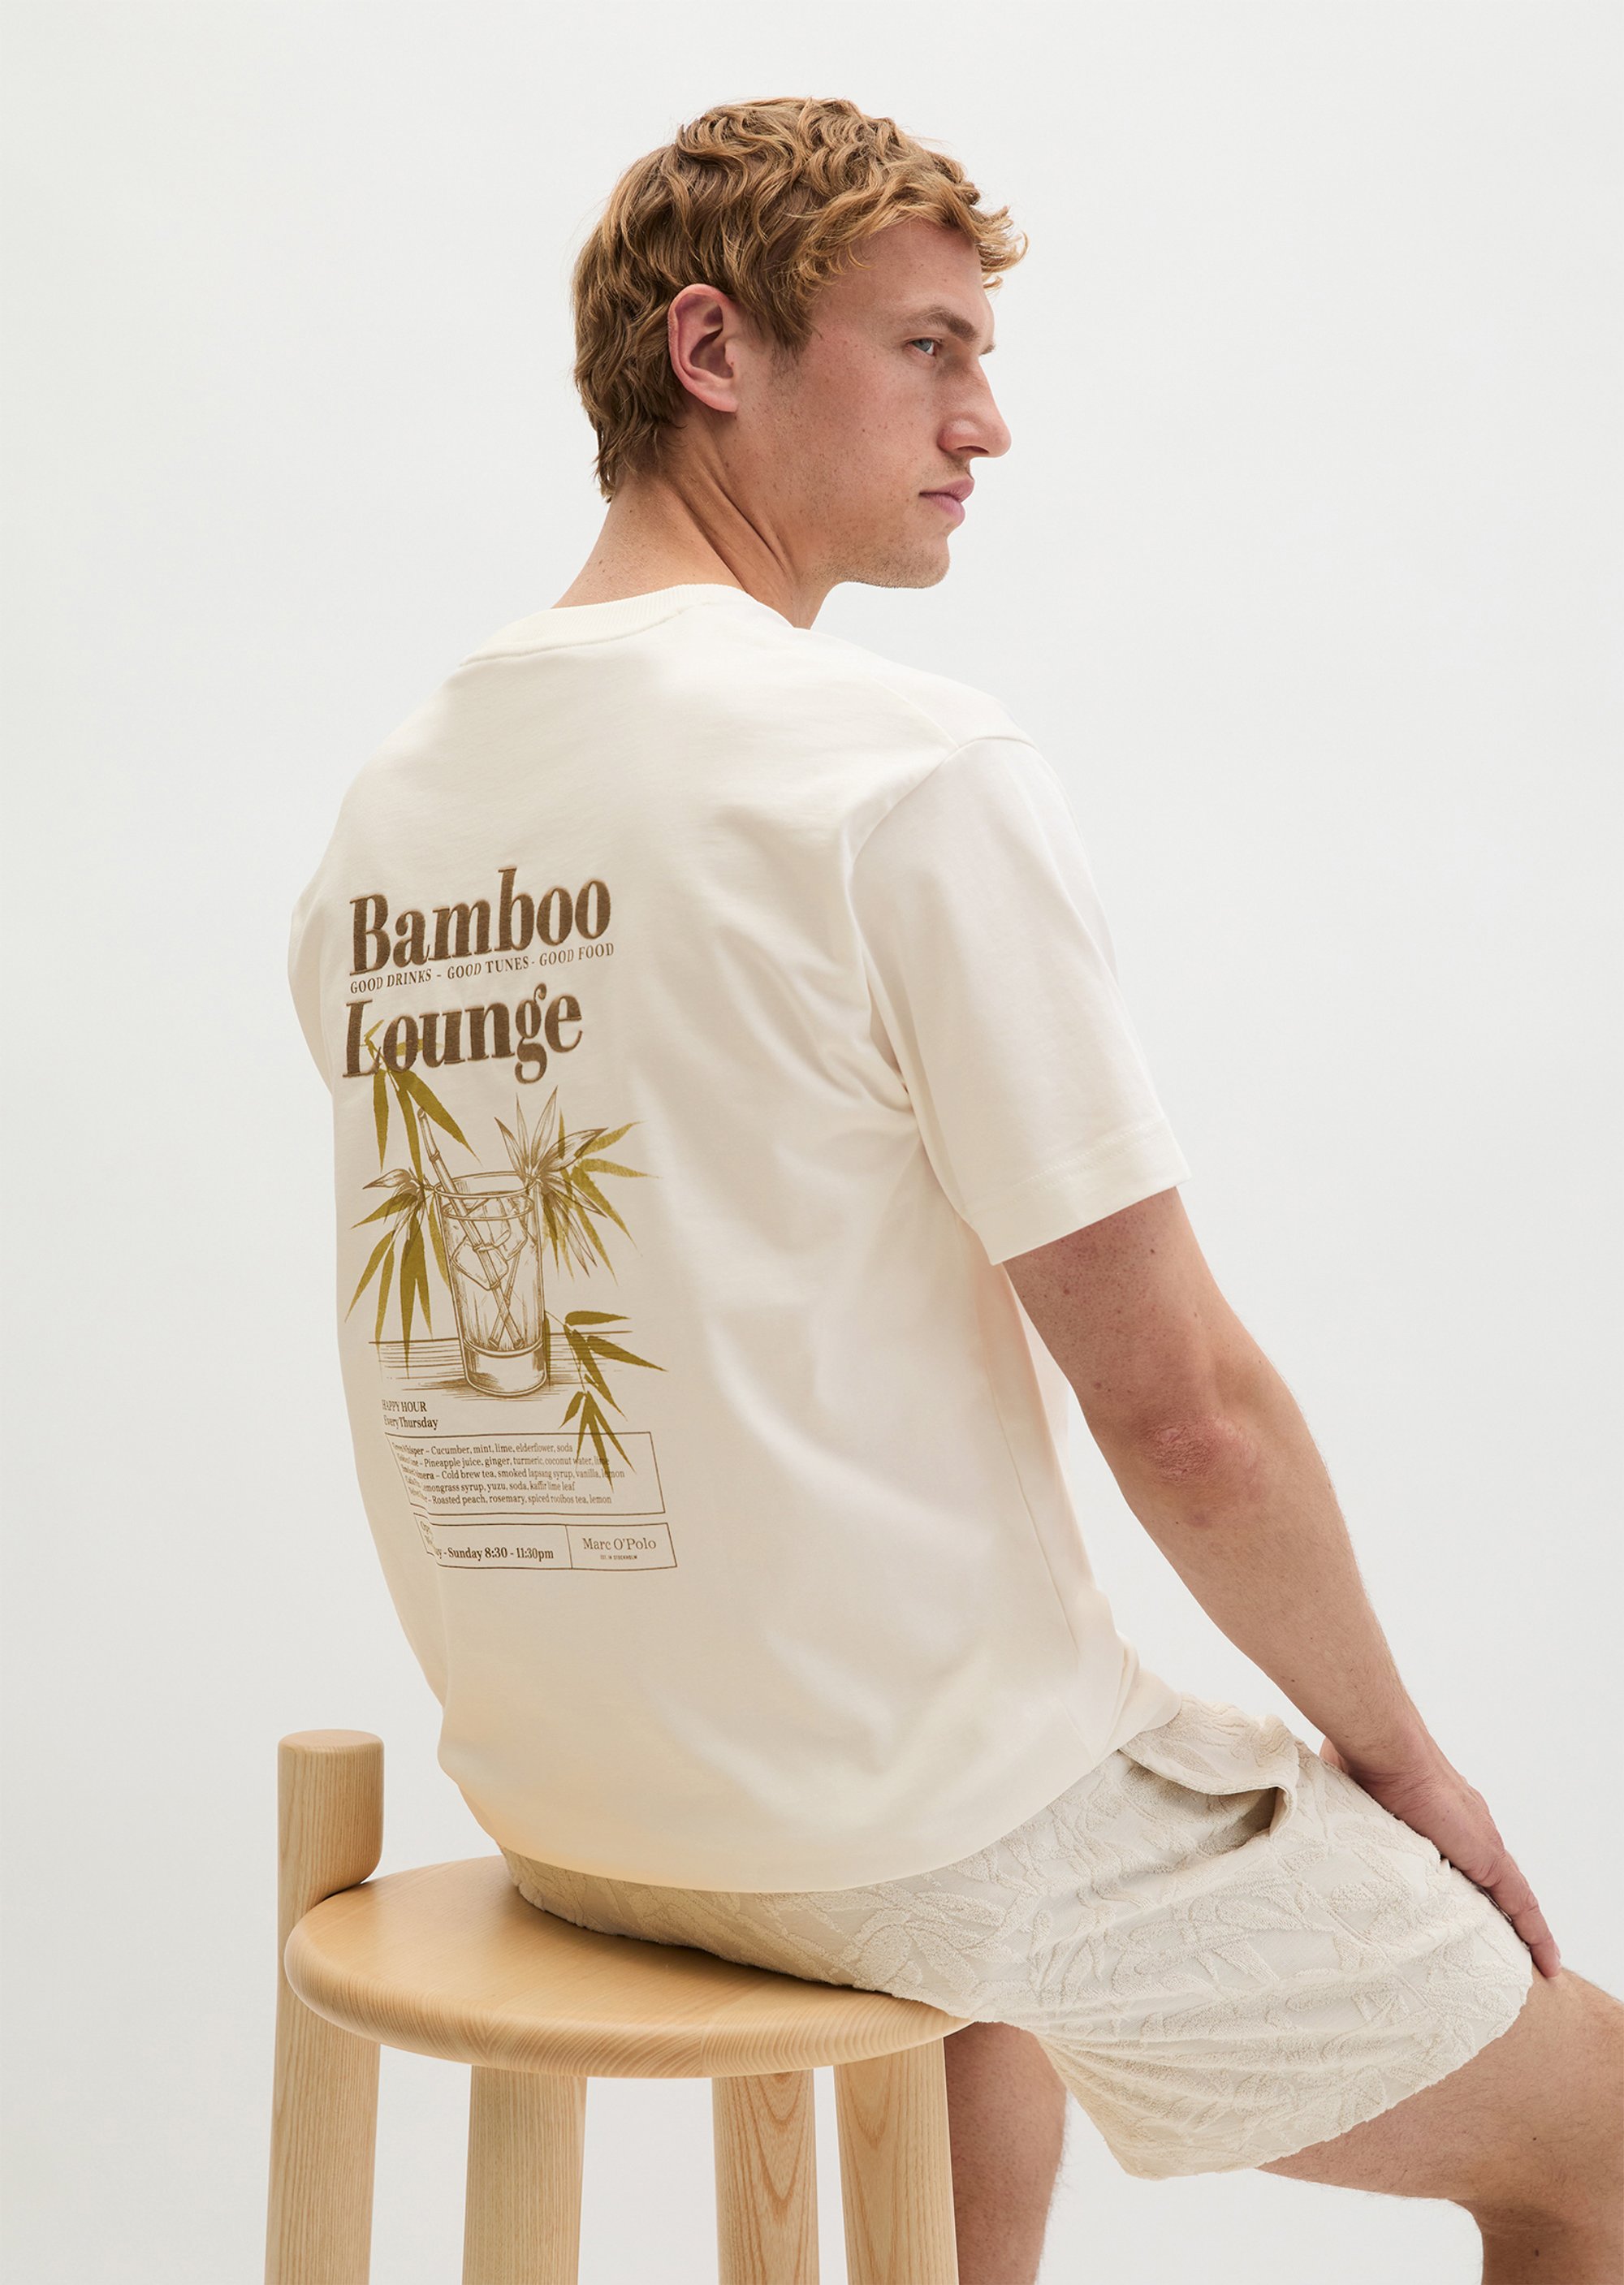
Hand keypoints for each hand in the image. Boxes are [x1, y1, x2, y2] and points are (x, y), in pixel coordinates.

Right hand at [1319, 1738, 1560, 1978]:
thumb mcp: (1356, 1801)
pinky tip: (1545, 1962)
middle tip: (1501, 1945)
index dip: (1470, 1882)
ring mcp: (1481, 1841)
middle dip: (1497, 1909)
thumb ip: (1354, 1818)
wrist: (1384, 1746)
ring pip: (1509, 1893)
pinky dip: (1534, 1932)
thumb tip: (1323, 1828)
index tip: (1471, 1906)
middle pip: (1490, 1877)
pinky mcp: (1489, 1857)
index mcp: (1439, 1813)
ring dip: (1516, 1924)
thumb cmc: (1362, 1760)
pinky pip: (1521, 1903)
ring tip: (1530, 1960)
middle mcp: (1468, 1826)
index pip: (1464, 1855)